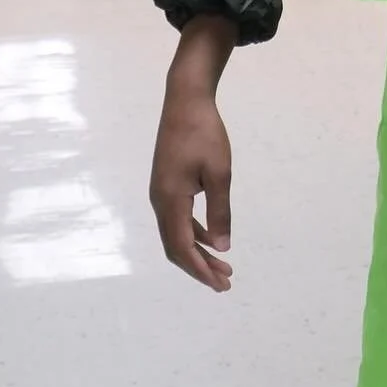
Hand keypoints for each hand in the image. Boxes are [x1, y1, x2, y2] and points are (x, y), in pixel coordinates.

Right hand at [149, 16, 236, 291]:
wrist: (185, 102)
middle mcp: (160, 201)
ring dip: (198, 252)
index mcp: (170, 200)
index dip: (200, 270)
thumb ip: (220, 211)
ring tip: (222, 266)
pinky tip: (212, 238)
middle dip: (199, 267)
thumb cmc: (204, 134)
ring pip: (176, 234)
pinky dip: (195, 233)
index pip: (182, 247)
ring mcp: (161, 193)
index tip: (221, 284)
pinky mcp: (166, 185)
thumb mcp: (219, 174)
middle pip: (176, 246)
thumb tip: (222, 247)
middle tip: (225, 282)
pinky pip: (178, 219)